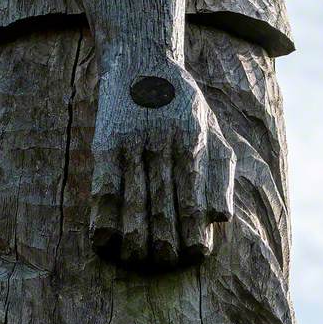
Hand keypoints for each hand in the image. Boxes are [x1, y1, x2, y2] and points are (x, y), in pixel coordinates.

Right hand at [90, 60, 234, 267]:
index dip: (192, 237)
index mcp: (191, 142)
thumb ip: (219, 173)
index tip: (193, 256)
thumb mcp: (212, 128)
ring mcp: (130, 143)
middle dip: (163, 246)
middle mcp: (161, 144)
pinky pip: (103, 188)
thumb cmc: (183, 101)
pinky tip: (105, 240)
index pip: (192, 203)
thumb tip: (218, 219)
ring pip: (131, 205)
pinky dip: (103, 218)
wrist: (141, 58)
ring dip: (133, 240)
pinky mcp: (104, 143)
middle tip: (164, 265)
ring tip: (137, 260)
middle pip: (160, 210)